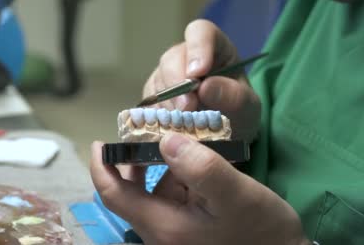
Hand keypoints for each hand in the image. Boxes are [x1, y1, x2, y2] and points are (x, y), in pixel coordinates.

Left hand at [90, 134, 309, 244]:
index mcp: (163, 226)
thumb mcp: (237, 196)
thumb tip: (166, 141)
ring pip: (151, 193)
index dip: (102, 167)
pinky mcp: (188, 229)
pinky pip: (171, 198)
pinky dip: (174, 177)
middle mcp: (161, 232)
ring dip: (155, 166)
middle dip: (131, 160)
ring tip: (169, 137)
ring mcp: (174, 232)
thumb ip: (202, 168)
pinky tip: (191, 160)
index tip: (100, 142)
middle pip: (129, 193)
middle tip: (141, 130)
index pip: (113, 194)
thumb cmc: (263, 232)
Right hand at [143, 19, 259, 140]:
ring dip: (169, 103)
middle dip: (177, 83)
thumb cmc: (239, 112)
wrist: (225, 133)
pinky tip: (174, 126)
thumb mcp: (248, 107)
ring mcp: (167, 74)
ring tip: (185, 123)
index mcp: (214, 47)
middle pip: (172, 58)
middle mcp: (186, 56)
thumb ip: (234, 96)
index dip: (197, 48)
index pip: (201, 32)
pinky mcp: (154, 94)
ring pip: (158, 80)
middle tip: (188, 107)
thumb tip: (205, 87)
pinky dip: (160, 114)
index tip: (198, 72)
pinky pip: (149, 100)